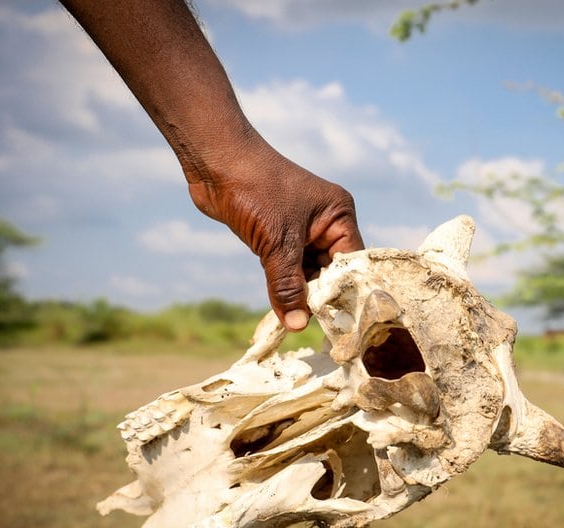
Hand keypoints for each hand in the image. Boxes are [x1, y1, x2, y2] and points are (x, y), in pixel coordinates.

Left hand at [187, 132, 363, 330]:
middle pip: (330, 271)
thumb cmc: (253, 190)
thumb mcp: (276, 243)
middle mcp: (325, 222)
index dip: (344, 292)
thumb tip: (297, 326)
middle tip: (317, 330)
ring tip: (297, 324)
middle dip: (320, 297)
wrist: (213, 161)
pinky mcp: (279, 235)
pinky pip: (288, 268)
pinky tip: (282, 309)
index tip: (339, 323)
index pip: (350, 262)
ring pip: (308, 273)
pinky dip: (284, 286)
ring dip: (300, 295)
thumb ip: (287, 286)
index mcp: (338, 215)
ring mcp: (302, 229)